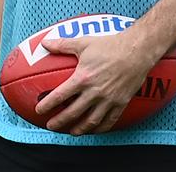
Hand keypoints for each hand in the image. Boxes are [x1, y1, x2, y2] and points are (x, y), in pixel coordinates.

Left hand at [33, 32, 161, 134]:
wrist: (137, 51)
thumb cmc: (109, 45)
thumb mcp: (83, 43)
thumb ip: (62, 45)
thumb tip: (45, 43)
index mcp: (82, 78)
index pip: (60, 96)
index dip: (47, 104)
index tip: (39, 110)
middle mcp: (94, 92)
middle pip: (73, 112)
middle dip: (60, 121)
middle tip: (51, 126)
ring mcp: (108, 99)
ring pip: (91, 121)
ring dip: (80, 129)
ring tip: (71, 132)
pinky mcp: (121, 103)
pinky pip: (110, 120)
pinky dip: (101, 128)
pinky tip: (95, 130)